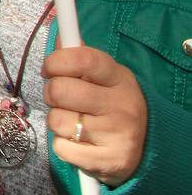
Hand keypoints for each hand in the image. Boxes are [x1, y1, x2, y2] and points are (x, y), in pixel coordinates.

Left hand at [42, 45, 148, 186]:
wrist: (145, 149)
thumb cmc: (111, 105)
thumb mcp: (104, 77)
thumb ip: (79, 56)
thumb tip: (60, 32)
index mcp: (120, 78)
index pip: (83, 59)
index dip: (56, 61)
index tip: (50, 68)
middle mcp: (122, 105)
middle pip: (60, 90)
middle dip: (51, 94)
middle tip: (61, 99)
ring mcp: (116, 135)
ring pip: (56, 121)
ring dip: (56, 122)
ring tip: (74, 122)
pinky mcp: (107, 161)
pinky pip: (60, 148)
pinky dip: (62, 146)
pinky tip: (78, 143)